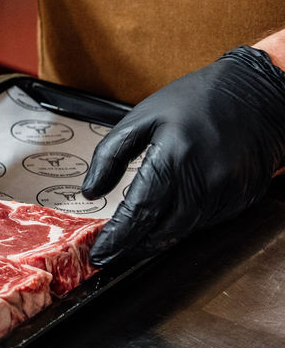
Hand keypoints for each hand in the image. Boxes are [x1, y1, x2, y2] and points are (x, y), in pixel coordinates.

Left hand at [82, 46, 284, 266]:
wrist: (257, 92)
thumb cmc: (196, 100)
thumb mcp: (142, 117)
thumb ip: (110, 154)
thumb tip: (90, 191)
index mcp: (174, 156)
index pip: (139, 211)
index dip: (117, 238)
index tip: (99, 254)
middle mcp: (204, 179)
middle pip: (162, 231)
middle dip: (133, 247)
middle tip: (112, 255)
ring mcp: (227, 192)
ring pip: (184, 231)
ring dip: (157, 239)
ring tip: (134, 240)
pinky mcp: (242, 198)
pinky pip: (206, 222)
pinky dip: (183, 225)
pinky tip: (169, 218)